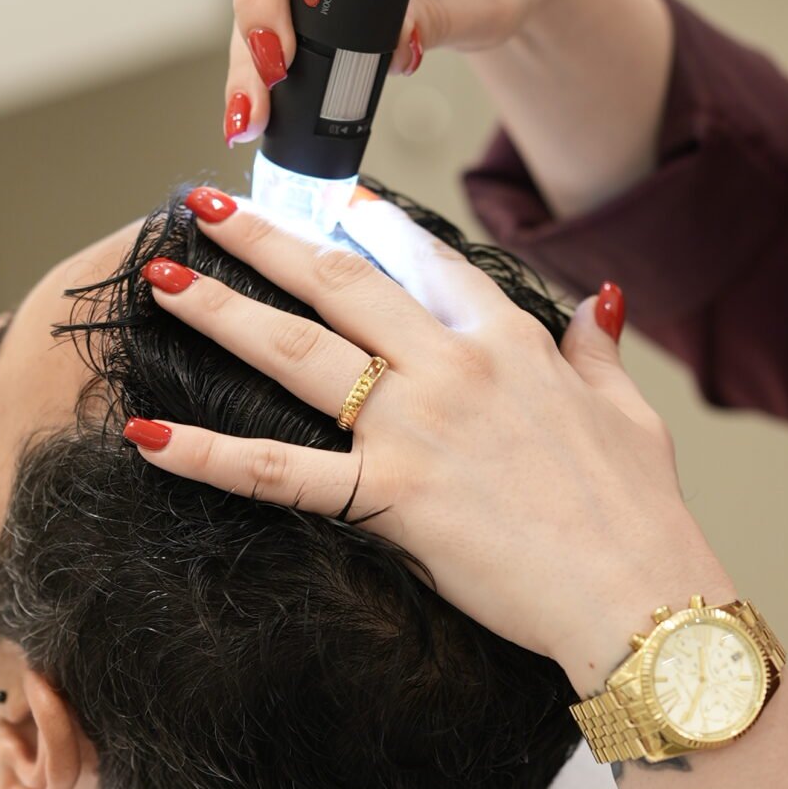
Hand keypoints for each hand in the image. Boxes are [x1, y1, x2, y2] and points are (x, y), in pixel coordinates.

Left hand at [125, 195, 726, 692]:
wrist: (636, 590)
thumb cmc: (640, 511)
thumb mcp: (629, 412)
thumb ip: (595, 349)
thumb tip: (595, 302)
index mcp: (510, 340)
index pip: (425, 260)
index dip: (371, 222)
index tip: (330, 197)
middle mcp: (451, 367)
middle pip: (339, 282)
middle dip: (266, 238)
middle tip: (208, 205)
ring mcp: (414, 426)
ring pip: (295, 351)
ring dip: (220, 310)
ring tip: (160, 280)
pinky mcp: (390, 495)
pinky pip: (280, 472)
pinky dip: (207, 454)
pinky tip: (147, 434)